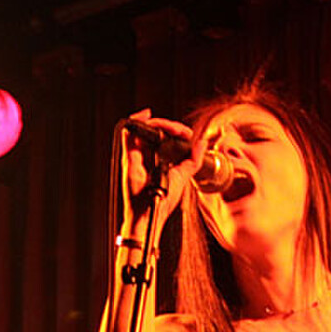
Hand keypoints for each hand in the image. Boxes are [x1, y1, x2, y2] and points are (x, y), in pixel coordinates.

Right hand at [121, 108, 202, 230]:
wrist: (149, 216)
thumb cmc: (161, 201)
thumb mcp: (182, 176)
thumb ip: (193, 161)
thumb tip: (202, 144)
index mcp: (155, 158)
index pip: (162, 136)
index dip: (175, 130)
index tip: (187, 135)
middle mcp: (144, 155)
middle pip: (154, 130)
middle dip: (170, 126)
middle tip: (183, 133)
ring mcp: (135, 155)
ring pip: (143, 128)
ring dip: (160, 124)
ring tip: (174, 129)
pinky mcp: (129, 157)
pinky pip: (128, 133)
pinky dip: (137, 122)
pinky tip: (147, 115)